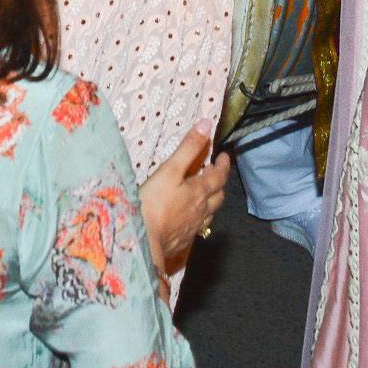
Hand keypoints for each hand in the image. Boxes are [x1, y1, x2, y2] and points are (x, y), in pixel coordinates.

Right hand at [138, 129, 229, 272]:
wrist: (144, 243)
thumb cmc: (154, 204)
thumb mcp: (170, 170)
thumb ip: (188, 148)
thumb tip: (206, 124)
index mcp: (199, 192)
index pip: (219, 176)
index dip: (223, 165)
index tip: (224, 156)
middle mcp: (201, 211)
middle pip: (218, 196)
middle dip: (219, 183)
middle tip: (214, 173)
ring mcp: (192, 228)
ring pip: (209, 214)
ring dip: (211, 202)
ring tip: (204, 195)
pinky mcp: (182, 242)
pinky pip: (197, 228)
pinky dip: (198, 219)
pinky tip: (189, 220)